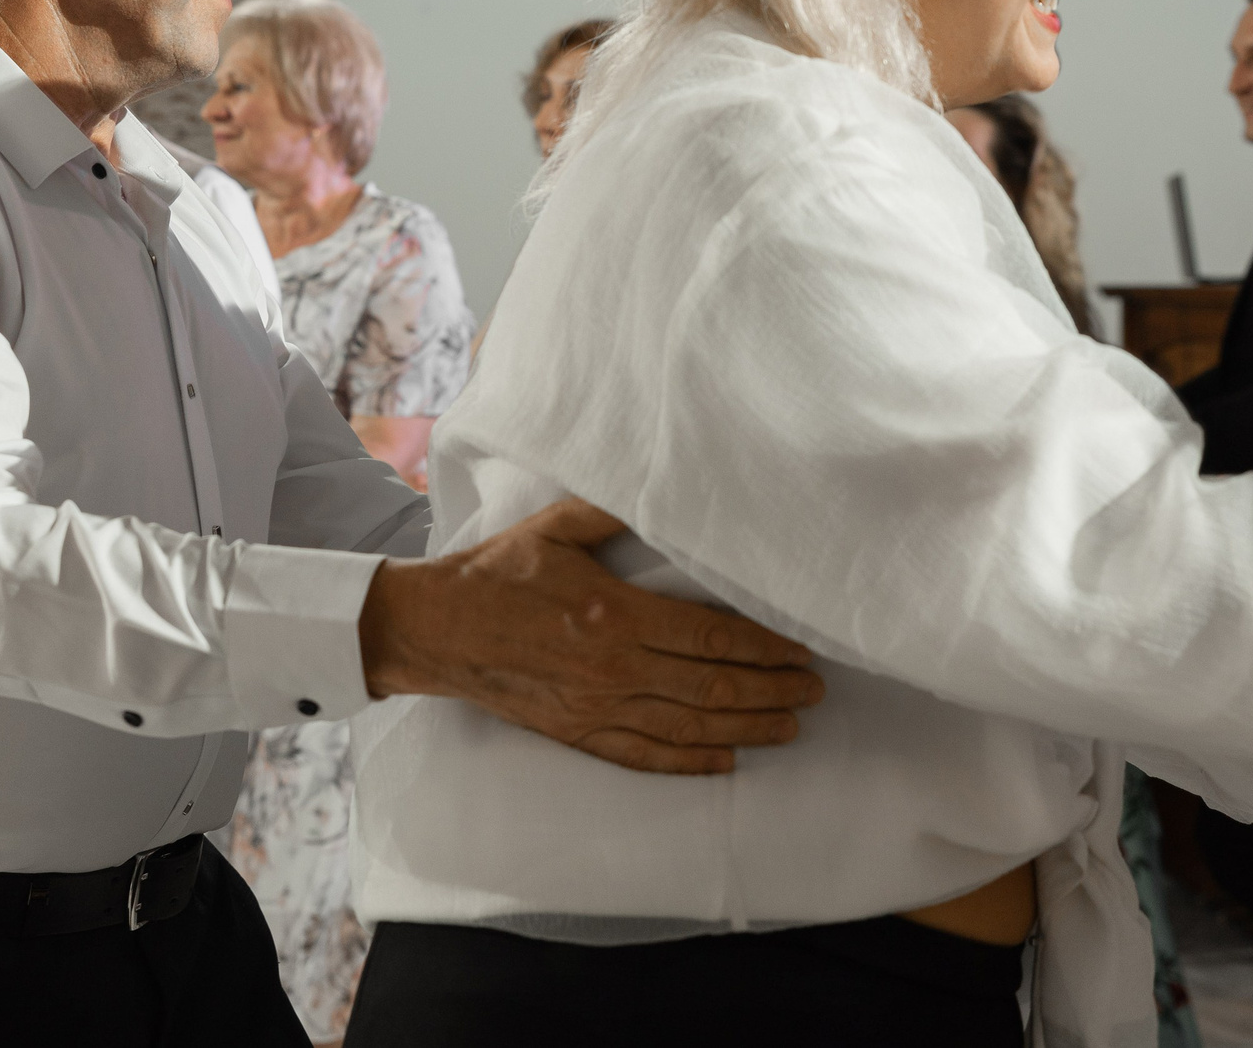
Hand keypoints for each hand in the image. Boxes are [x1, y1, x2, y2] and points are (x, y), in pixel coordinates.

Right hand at [358, 496, 825, 775]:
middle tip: (814, 690)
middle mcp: (612, 669)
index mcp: (615, 615)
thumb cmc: (497, 573)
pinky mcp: (577, 733)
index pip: (710, 637)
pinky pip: (643, 755)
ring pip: (688, 726)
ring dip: (746, 727)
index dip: (764, 646)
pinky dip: (688, 762)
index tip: (801, 647)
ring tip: (790, 726)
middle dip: (772, 689)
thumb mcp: (554, 527)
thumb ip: (610, 510)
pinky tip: (725, 761)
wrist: (437, 629)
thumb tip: (661, 489)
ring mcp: (595, 708)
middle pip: (712, 687)